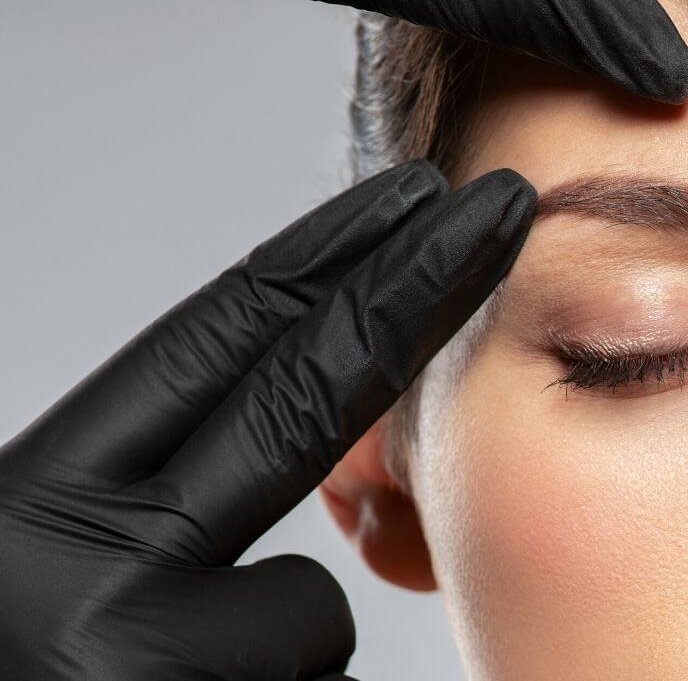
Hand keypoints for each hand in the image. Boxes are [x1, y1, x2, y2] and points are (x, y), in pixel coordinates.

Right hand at [0, 160, 532, 678]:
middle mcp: (64, 567)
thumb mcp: (71, 598)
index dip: (316, 263)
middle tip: (499, 203)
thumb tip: (315, 497)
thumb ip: (159, 532)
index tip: (408, 197)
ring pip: (305, 617)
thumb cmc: (42, 670)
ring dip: (270, 663)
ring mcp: (131, 654)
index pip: (202, 353)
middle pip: (289, 399)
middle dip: (404, 295)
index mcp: (28, 514)